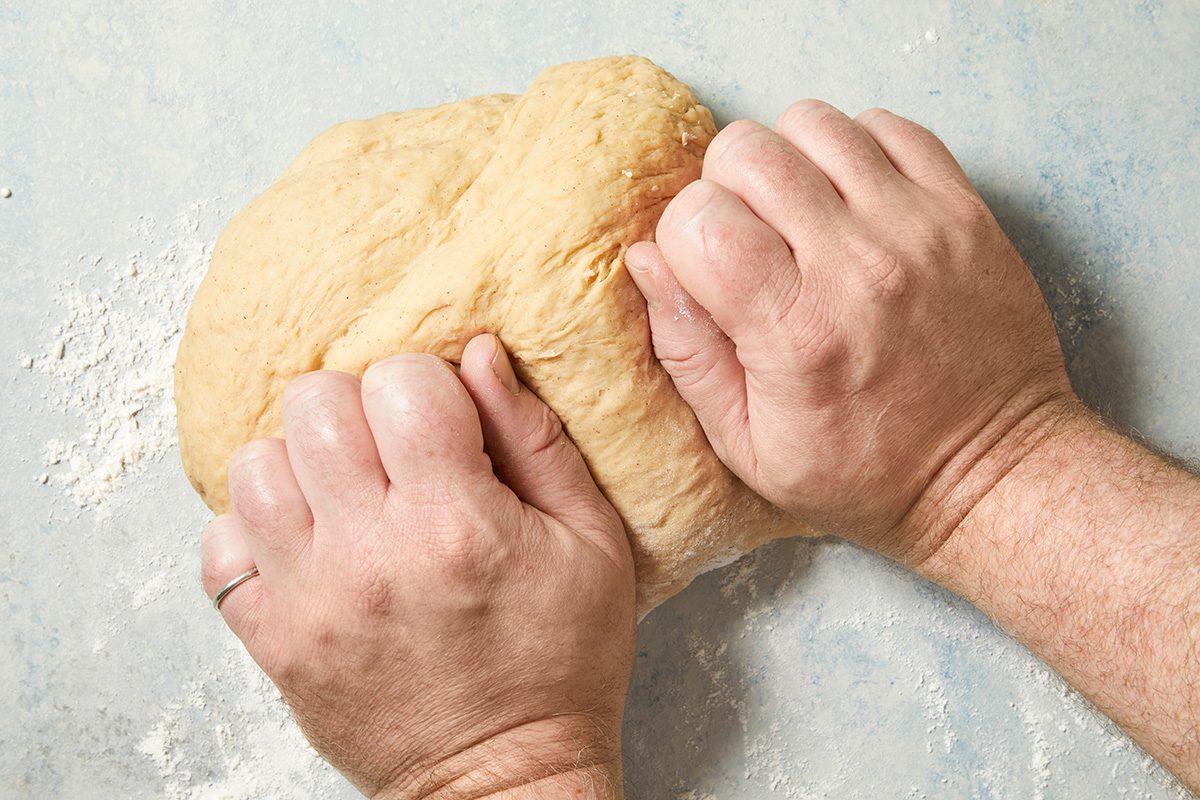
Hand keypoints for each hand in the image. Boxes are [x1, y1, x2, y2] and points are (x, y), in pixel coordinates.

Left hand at [200, 334, 634, 798]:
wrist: (503, 781)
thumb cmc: (560, 662)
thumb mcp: (589, 541)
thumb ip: (535, 438)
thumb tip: (479, 354)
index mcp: (457, 522)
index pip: (400, 381)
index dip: (425, 384)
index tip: (443, 419)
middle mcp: (371, 554)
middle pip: (313, 404)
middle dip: (355, 406)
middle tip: (390, 448)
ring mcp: (310, 600)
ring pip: (254, 466)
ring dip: (301, 463)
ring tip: (345, 493)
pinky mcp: (274, 640)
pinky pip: (219, 546)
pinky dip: (255, 529)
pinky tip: (307, 544)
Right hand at [626, 101, 1074, 563]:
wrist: (994, 474)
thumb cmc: (867, 473)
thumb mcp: (749, 448)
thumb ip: (687, 353)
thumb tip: (645, 260)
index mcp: (796, 332)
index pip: (698, 219)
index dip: (683, 239)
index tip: (706, 274)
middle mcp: (857, 265)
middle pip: (747, 153)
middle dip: (724, 189)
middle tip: (749, 240)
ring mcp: (918, 227)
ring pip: (813, 123)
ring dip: (788, 162)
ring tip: (800, 218)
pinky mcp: (963, 209)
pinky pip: (887, 125)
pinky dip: (854, 151)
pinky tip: (853, 204)